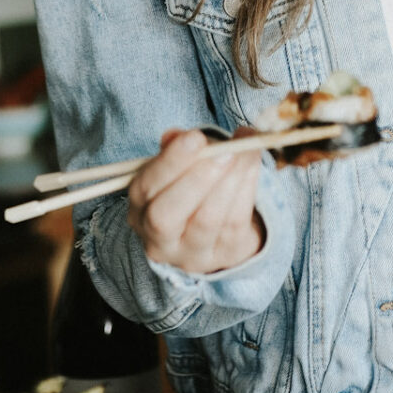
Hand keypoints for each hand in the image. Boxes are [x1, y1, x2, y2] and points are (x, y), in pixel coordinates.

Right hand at [127, 128, 264, 275]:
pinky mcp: (226, 256)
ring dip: (230, 180)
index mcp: (140, 211)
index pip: (146, 188)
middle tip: (224, 152)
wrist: (218, 234)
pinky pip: (235, 221)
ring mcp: (192, 254)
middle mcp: (159, 240)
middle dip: (196, 179)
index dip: (171, 162)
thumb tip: (174, 136)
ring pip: (208, 219)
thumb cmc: (190, 192)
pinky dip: (247, 188)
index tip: (195, 137)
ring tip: (244, 153)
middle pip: (166, 215)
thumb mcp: (176, 170)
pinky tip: (252, 165)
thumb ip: (174, 150)